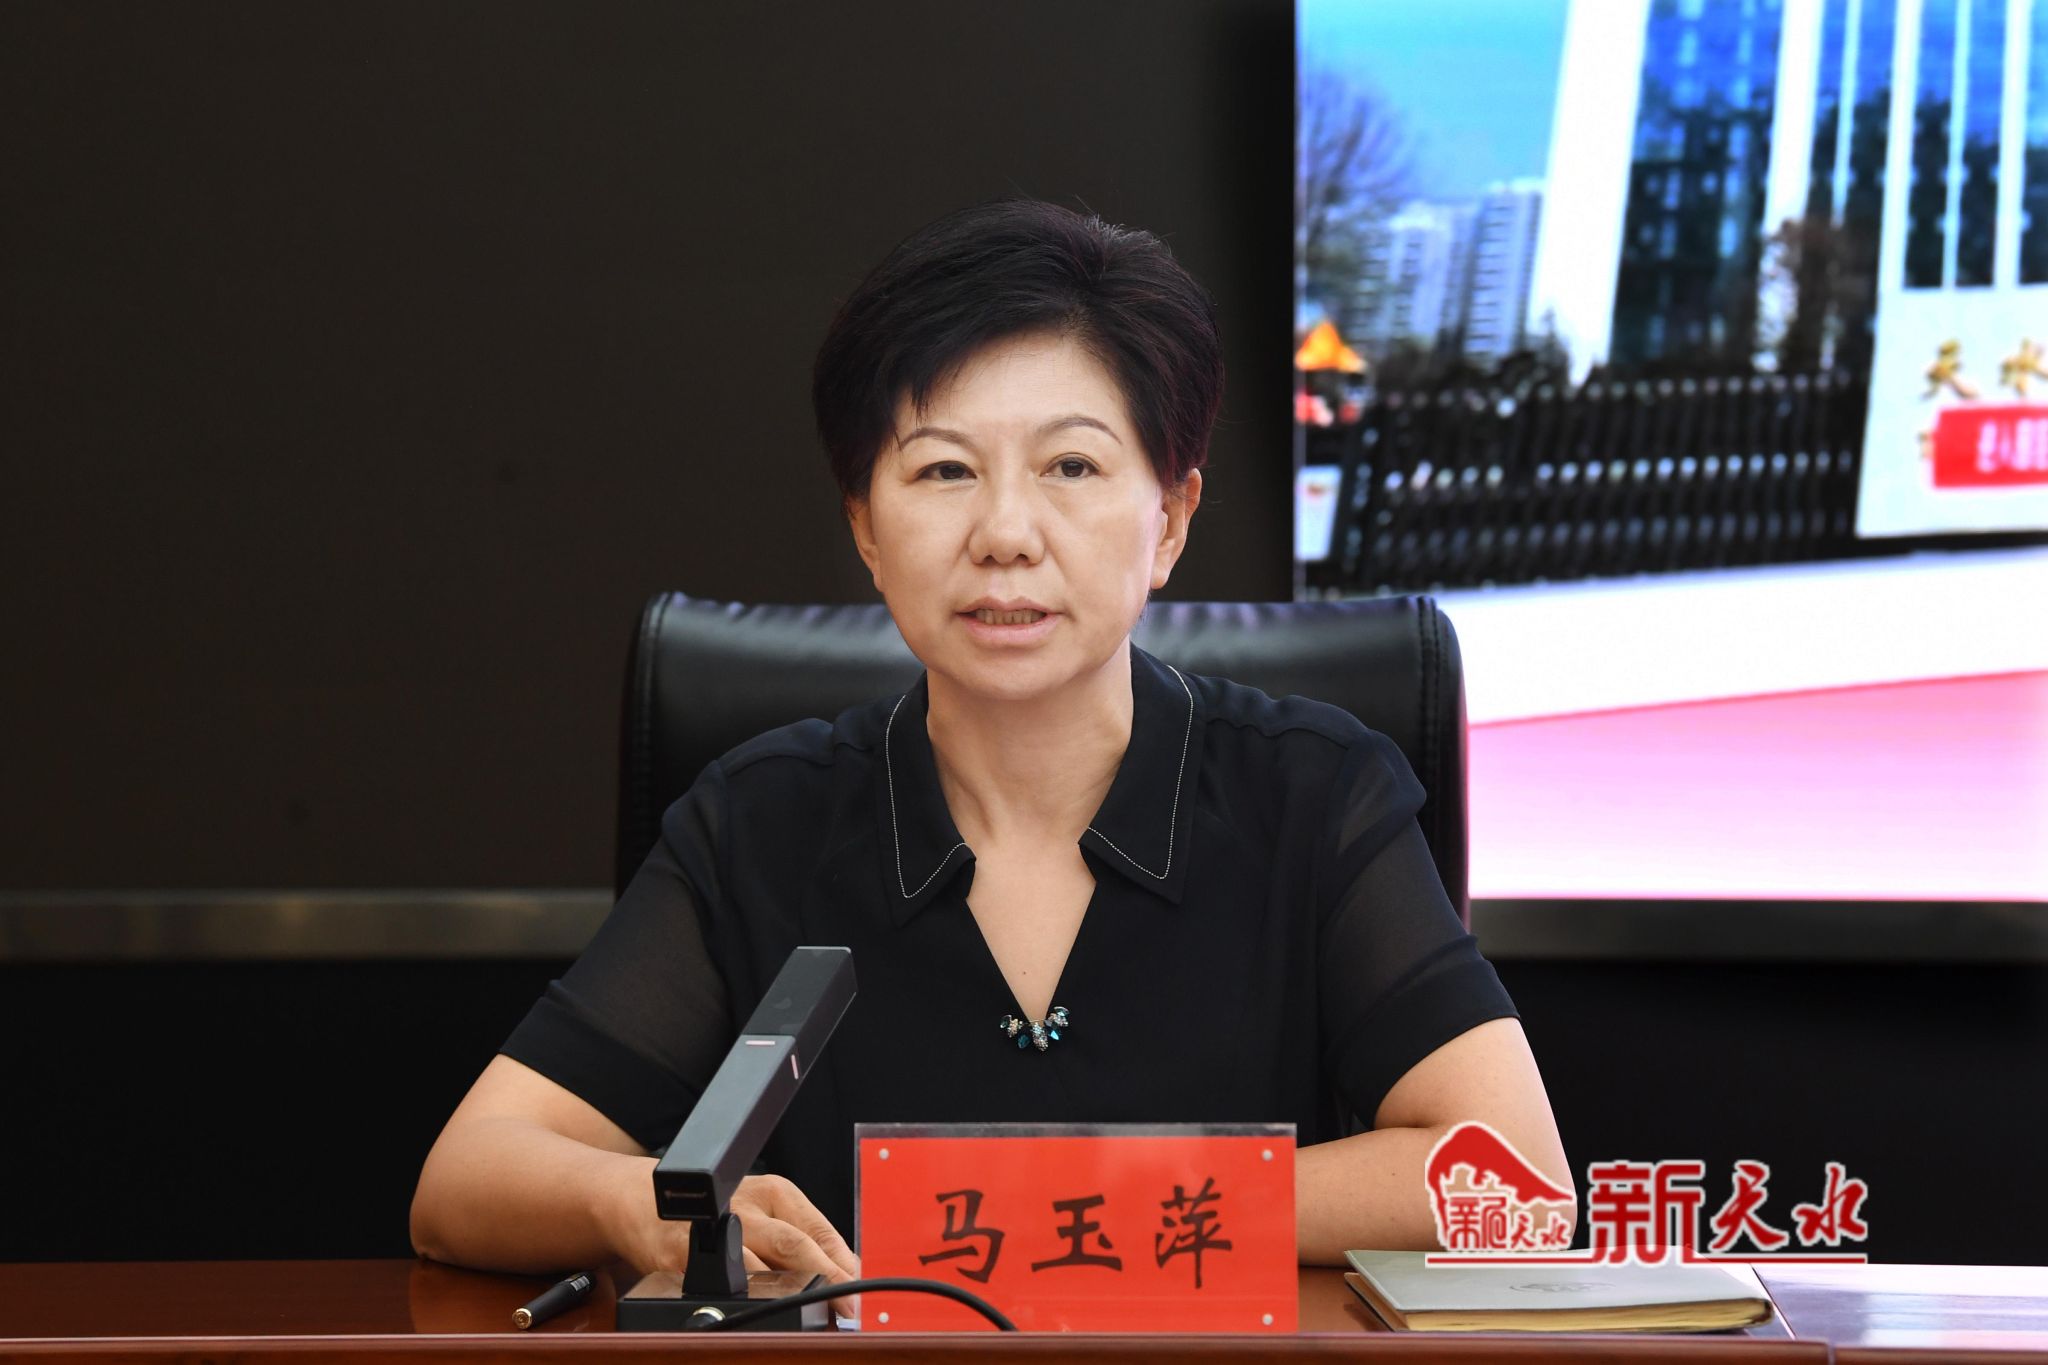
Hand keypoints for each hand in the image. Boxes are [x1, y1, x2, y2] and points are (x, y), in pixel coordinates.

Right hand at [611, 1166, 860, 1318]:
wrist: (641, 1199)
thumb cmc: (715, 1212)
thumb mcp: (764, 1211)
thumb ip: (802, 1239)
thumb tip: (847, 1276)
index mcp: (775, 1192)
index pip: (820, 1231)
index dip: (844, 1268)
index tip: (860, 1298)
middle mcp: (745, 1205)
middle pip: (793, 1246)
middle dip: (826, 1282)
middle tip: (847, 1312)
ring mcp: (711, 1230)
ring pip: (756, 1270)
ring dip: (786, 1299)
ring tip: (809, 1320)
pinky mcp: (678, 1256)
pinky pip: (715, 1285)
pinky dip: (739, 1304)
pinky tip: (756, 1317)